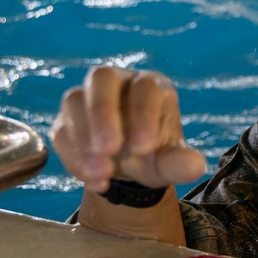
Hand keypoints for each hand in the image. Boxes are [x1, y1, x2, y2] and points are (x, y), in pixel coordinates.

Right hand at [51, 66, 206, 193]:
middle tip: (109, 149)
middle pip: (102, 78)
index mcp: (150, 85)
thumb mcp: (170, 161)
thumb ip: (181, 163)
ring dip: (84, 138)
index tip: (143, 148)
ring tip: (101, 172)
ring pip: (75, 100)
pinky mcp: (67, 118)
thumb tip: (196, 167)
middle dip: (103, 112)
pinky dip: (73, 155)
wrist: (127, 167)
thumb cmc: (154, 154)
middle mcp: (117, 82)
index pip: (145, 87)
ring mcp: (87, 97)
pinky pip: (61, 129)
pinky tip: (93, 180)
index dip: (142, 114)